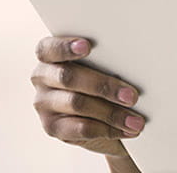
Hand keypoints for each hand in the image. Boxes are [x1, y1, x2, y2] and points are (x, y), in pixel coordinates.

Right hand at [31, 36, 146, 158]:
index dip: (66, 47)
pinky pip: (81, 128)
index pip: (49, 48)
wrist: (99, 118)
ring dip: (111, 113)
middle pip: (68, 77)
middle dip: (103, 86)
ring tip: (135, 120)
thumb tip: (125, 67)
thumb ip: (103, 62)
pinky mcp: (52, 128)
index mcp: (49, 55)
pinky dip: (107, 129)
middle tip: (131, 95)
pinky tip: (125, 130)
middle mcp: (42, 77)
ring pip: (77, 104)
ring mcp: (44, 104)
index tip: (87, 46)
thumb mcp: (99, 67)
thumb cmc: (99, 83)